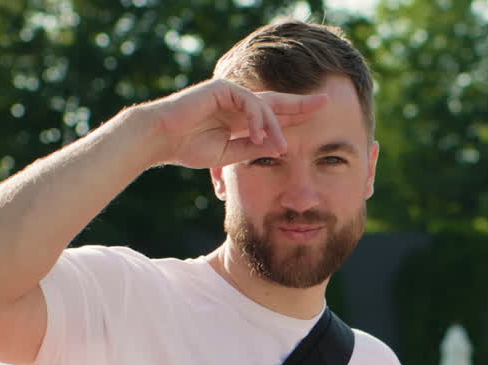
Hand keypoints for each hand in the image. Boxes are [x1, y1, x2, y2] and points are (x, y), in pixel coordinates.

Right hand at [145, 78, 328, 168]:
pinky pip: (249, 102)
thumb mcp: (228, 155)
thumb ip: (253, 148)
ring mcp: (230, 94)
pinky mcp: (222, 88)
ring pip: (265, 106)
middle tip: (326, 101)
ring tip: (280, 146)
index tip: (318, 117)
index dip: (295, 115)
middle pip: (277, 102)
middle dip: (301, 104)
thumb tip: (281, 147)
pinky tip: (260, 135)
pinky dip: (257, 119)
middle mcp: (238, 104)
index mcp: (240, 119)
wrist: (161, 139)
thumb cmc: (188, 147)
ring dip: (275, 128)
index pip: (274, 115)